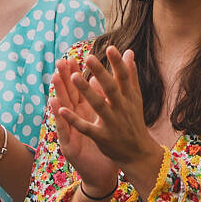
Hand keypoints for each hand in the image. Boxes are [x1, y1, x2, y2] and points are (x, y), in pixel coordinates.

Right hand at [49, 59, 124, 196]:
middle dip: (64, 79)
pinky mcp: (69, 146)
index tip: (73, 58)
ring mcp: (71, 132)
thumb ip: (100, 100)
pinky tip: (55, 105)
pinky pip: (64, 129)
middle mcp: (75, 121)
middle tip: (60, 62)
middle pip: (68, 96)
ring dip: (58, 93)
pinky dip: (60, 117)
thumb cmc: (102, 148)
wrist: (101, 175)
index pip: (78, 91)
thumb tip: (99, 78)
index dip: (75, 75)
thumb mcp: (102, 121)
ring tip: (54, 77)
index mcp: (84, 114)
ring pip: (63, 110)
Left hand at [60, 47, 163, 189]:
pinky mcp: (102, 137)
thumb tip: (129, 52)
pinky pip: (87, 128)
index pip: (124, 77)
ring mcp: (112, 123)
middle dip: (101, 73)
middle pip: (111, 89)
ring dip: (86, 91)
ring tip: (73, 77)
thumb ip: (131, 75)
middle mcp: (122, 109)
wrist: (138, 153)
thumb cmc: (134, 121)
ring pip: (98, 105)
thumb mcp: (135, 98)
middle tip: (88, 57)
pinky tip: (62, 109)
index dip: (118, 63)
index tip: (111, 48)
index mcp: (130, 98)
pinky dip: (74, 120)